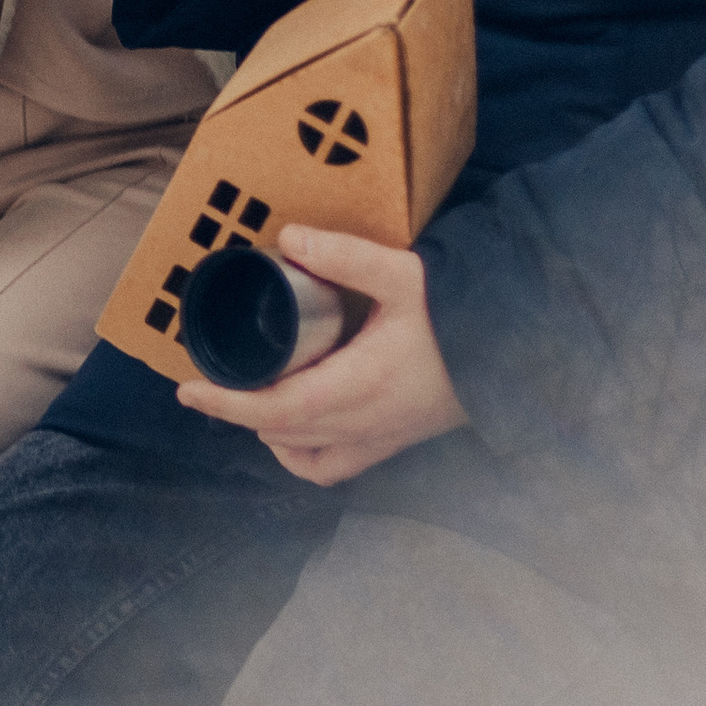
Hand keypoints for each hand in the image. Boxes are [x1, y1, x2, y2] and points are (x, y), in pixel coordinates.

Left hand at [176, 227, 468, 486]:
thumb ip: (346, 256)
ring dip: (267, 429)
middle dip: (236, 409)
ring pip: (301, 454)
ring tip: (249, 395)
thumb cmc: (459, 315)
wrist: (519, 352)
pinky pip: (332, 467)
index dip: (223, 403)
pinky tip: (292, 428)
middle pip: (277, 430)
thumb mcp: (404, 275)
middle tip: (211, 376)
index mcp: (357, 387)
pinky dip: (301, 454)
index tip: (187, 387)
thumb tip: (288, 238)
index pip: (272, 408)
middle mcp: (362, 424)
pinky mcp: (393, 443)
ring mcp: (378, 440)